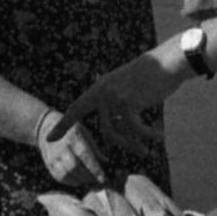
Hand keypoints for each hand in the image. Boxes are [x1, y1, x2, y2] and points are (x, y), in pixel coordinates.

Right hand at [35, 111, 105, 188]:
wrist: (47, 128)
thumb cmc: (72, 132)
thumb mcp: (85, 134)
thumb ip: (95, 150)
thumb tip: (107, 164)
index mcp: (74, 136)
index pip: (85, 155)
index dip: (95, 169)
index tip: (104, 179)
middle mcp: (62, 147)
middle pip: (74, 167)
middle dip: (88, 177)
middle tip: (98, 180)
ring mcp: (53, 156)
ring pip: (66, 174)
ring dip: (80, 181)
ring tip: (89, 180)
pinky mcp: (49, 164)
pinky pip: (60, 178)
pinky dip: (71, 181)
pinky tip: (79, 179)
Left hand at [54, 45, 183, 153]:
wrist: (167, 62)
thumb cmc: (152, 76)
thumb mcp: (128, 87)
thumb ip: (118, 102)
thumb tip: (116, 127)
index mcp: (100, 87)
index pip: (77, 108)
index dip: (64, 125)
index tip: (49, 139)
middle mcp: (103, 92)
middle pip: (105, 130)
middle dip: (122, 144)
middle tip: (138, 153)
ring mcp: (114, 98)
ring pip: (118, 133)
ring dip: (133, 145)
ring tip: (146, 151)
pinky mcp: (129, 103)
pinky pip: (135, 128)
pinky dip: (148, 135)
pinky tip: (159, 136)